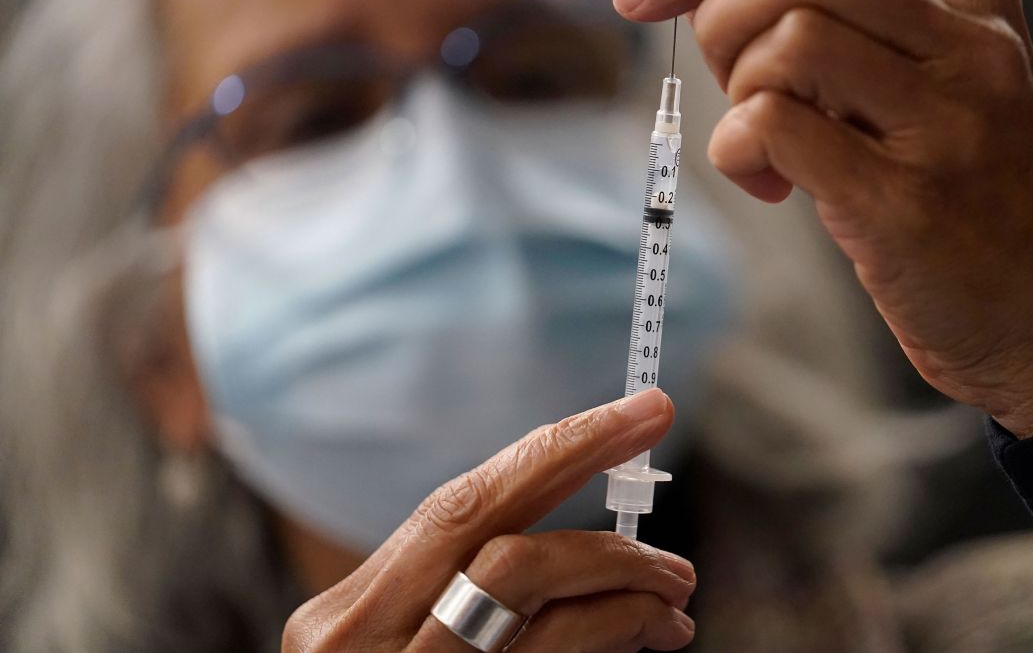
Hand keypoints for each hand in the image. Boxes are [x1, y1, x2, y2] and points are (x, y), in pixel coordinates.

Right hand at [283, 388, 695, 651]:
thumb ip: (456, 599)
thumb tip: (574, 550)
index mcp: (347, 620)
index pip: (463, 504)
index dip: (560, 448)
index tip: (637, 415)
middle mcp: (367, 652)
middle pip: (503, 546)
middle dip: (603, 509)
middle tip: (673, 515)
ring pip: (537, 605)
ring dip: (626, 588)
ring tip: (673, 598)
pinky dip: (609, 639)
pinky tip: (641, 641)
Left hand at [613, 0, 1032, 437]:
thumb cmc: (966, 203)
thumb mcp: (930, 93)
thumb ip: (849, 38)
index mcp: (972, 4)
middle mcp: (972, 47)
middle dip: (721, 24)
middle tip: (731, 89)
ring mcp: (947, 122)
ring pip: (787, 44)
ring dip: (740, 98)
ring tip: (768, 155)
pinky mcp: (908, 200)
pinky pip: (776, 126)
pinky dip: (741, 150)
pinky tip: (768, 186)